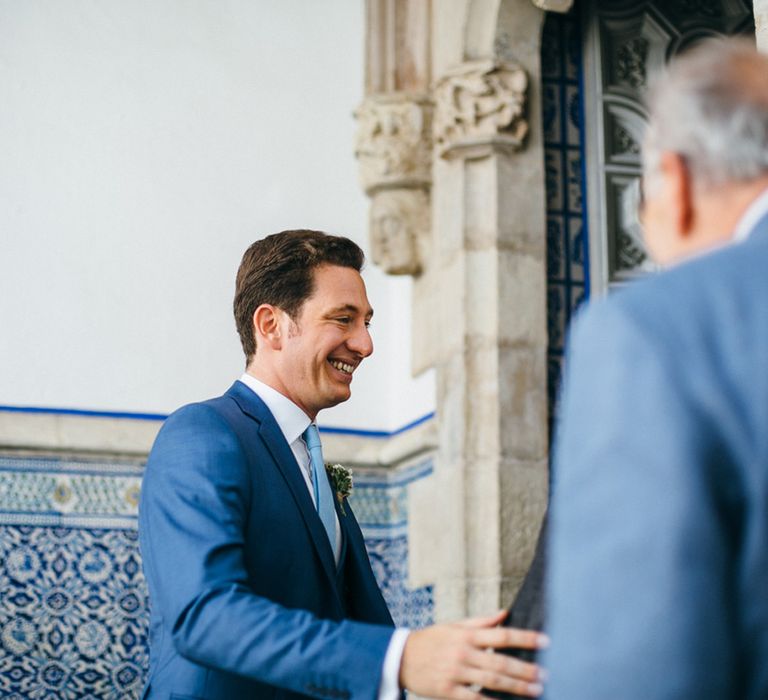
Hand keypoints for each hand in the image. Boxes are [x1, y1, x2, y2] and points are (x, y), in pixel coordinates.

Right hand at [399, 610, 547, 699]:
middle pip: (501, 661)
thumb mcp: (453, 625)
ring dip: (517, 687)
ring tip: (536, 691)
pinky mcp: (447, 691)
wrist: (400, 657)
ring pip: (492, 681)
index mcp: (466, 634)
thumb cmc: (430, 640)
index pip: (502, 634)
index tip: (546, 641)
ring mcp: (456, 672)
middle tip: (546, 674)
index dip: (525, 637)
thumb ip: (480, 621)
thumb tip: (505, 613)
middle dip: (526, 669)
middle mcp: (463, 652)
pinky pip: (474, 699)